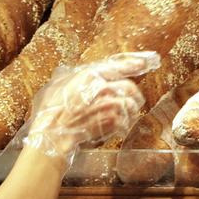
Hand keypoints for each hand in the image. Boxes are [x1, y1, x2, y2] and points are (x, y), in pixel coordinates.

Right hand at [7, 51, 159, 165]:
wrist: (53, 134)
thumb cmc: (51, 113)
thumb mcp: (56, 86)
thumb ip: (69, 78)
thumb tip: (72, 74)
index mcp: (89, 75)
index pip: (117, 66)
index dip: (134, 64)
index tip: (148, 63)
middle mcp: (103, 87)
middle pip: (130, 87)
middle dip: (133, 96)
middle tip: (133, 102)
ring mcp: (110, 105)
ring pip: (131, 106)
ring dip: (130, 113)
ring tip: (122, 119)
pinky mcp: (113, 122)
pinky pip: (126, 122)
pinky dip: (123, 127)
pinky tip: (116, 129)